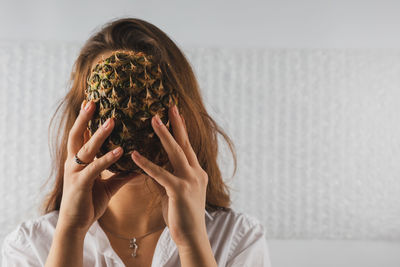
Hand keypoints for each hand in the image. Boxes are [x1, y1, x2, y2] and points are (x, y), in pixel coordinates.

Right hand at [58, 100, 137, 232]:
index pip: (81, 136)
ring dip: (99, 134)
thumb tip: (138, 167)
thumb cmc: (89, 202)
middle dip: (84, 118)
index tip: (91, 102)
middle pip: (76, 135)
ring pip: (86, 148)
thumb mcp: (107, 185)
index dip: (86, 120)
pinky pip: (94, 168)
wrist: (76, 225)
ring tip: (112, 120)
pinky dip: (107, 158)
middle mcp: (73, 163)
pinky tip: (120, 150)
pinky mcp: (80, 183)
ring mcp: (75, 172)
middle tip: (93, 101)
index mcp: (79, 161)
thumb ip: (121, 174)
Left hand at [130, 104, 208, 247]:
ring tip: (153, 120)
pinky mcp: (180, 191)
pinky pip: (161, 174)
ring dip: (164, 135)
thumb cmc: (182, 215)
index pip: (188, 147)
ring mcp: (190, 181)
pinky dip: (147, 164)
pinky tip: (135, 155)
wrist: (192, 236)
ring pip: (176, 153)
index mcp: (197, 172)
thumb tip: (156, 166)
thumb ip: (168, 177)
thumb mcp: (176, 192)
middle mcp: (196, 173)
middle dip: (177, 124)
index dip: (182, 130)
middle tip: (170, 106)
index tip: (176, 114)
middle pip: (185, 144)